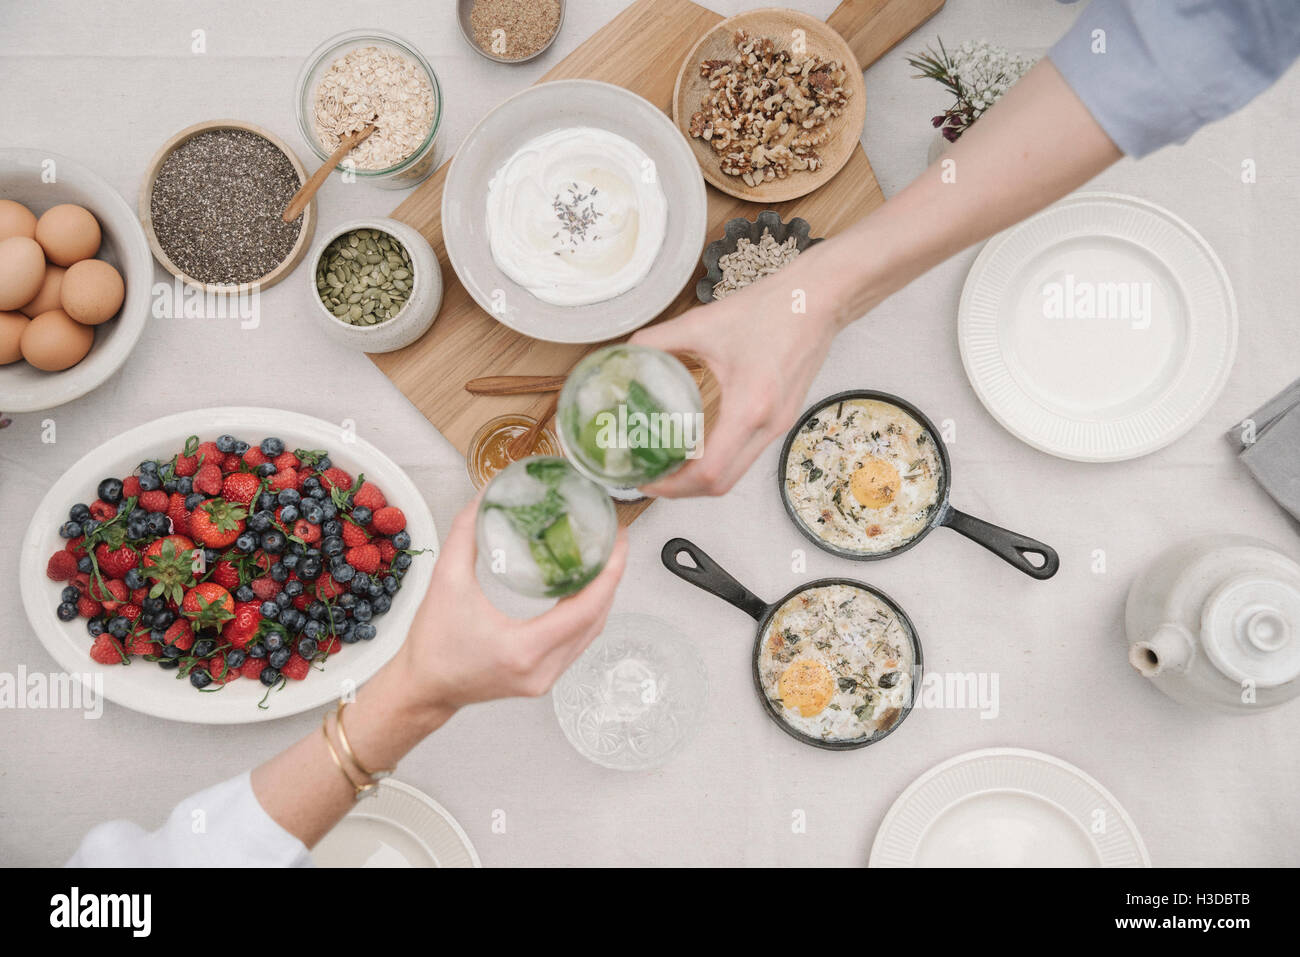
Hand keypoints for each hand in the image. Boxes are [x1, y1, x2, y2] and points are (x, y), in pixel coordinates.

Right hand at [393, 493, 628, 711]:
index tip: (617, 542)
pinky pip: (577, 643)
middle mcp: (542, 669)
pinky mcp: (543, 679)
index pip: (585, 609)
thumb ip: (465, 533)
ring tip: (604, 559)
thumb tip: (487, 495)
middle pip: (596, 620)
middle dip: (611, 578)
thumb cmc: (432, 643)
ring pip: (590, 633)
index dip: (608, 574)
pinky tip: (584, 589)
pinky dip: (586, 615)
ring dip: (601, 597)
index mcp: (523, 648)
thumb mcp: (445, 580)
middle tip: (614, 541)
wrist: (423, 688)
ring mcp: (546, 679)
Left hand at [630, 260, 840, 496]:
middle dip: (682, 490)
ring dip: (701, 479)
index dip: (674, 486)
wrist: (819, 300)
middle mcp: (768, 424)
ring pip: (736, 474)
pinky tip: (697, 446)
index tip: (646, 479)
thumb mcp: (702, 323)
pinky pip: (748, 455)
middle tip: (651, 478)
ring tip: (669, 466)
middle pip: (722, 484)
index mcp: (749, 406)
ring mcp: (780, 425)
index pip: (709, 472)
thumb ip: (657, 340)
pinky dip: (719, 461)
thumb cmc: (770, 309)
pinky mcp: (784, 419)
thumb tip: (626, 355)